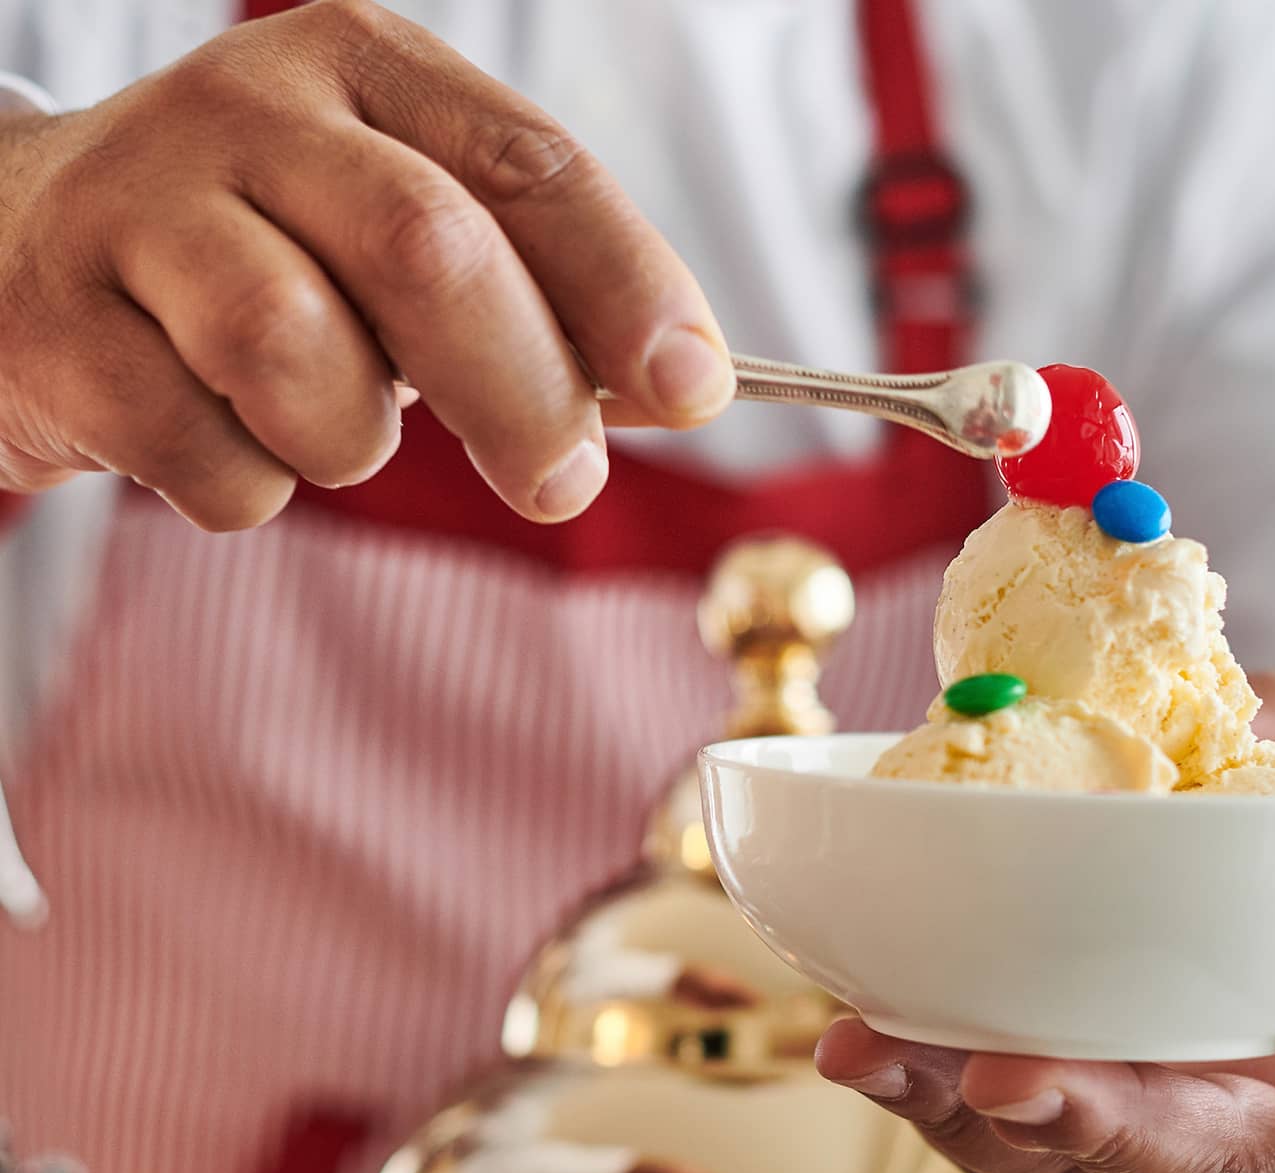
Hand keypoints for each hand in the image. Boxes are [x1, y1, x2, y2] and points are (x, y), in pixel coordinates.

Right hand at [0, 0, 731, 529]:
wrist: (20, 250)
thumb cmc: (264, 258)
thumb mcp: (403, 247)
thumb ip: (539, 301)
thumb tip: (680, 383)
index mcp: (366, 73)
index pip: (530, 168)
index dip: (627, 285)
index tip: (696, 387)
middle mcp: (250, 112)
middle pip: (429, 250)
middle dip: (522, 395)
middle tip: (560, 483)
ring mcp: (139, 208)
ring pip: (295, 351)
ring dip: (348, 438)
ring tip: (329, 428)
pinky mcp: (63, 323)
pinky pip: (207, 456)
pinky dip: (248, 488)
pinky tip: (223, 440)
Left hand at [817, 675, 1274, 1172]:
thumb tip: (1233, 709)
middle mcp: (1270, 1164)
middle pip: (1184, 1168)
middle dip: (1084, 1120)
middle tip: (1001, 1077)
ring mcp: (1159, 1170)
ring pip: (1059, 1165)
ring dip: (954, 1110)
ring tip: (868, 1049)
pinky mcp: (1077, 1146)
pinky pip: (996, 1131)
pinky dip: (925, 1083)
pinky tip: (857, 1032)